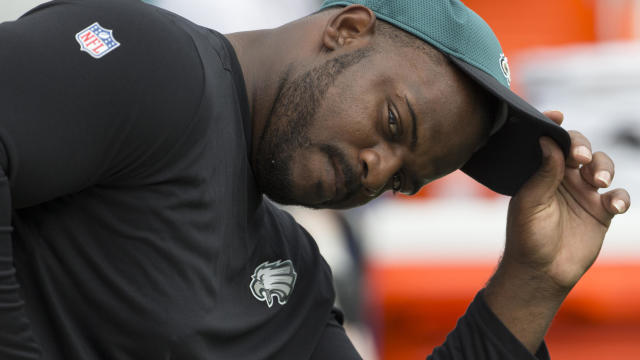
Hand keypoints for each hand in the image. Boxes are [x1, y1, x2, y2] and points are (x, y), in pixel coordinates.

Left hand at [484, 111, 630, 352]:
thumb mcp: (530, 202)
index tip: (557, 115)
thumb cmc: (527, 236)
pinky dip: (620, 197)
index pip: (550, 142)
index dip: (554, 126)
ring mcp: (584, 193)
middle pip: (580, 148)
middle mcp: (562, 178)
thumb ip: (542, 172)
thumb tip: (549, 139)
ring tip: (597, 182)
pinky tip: (614, 205)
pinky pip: (618, 195)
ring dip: (604, 168)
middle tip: (579, 158)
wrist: (541, 272)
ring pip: (603, 166)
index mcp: (540, 172)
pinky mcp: (601, 211)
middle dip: (583, 147)